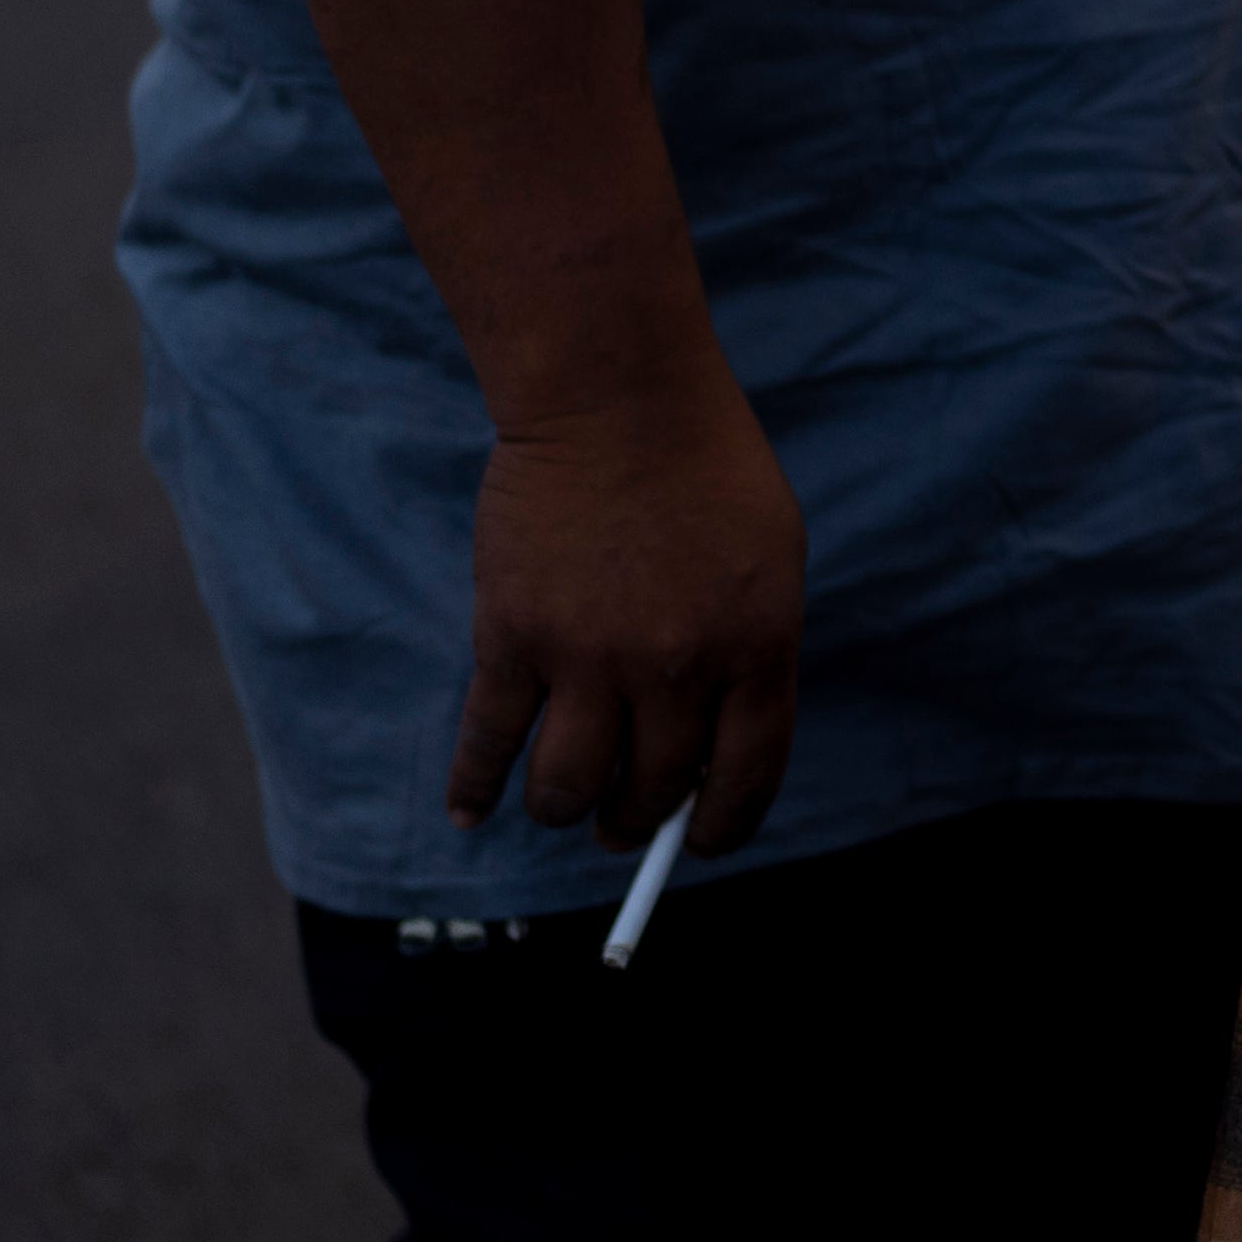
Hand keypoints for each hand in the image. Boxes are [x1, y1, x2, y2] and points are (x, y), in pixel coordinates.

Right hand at [445, 370, 807, 858]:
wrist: (618, 397)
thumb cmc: (706, 467)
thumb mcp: (771, 560)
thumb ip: (752, 652)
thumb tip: (718, 749)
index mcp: (757, 647)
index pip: (746, 777)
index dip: (722, 826)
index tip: (702, 844)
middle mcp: (678, 667)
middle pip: (651, 790)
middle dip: (636, 821)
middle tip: (621, 822)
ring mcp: (592, 657)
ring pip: (568, 787)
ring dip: (563, 809)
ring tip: (562, 804)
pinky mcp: (514, 638)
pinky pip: (489, 742)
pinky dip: (473, 787)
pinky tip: (470, 812)